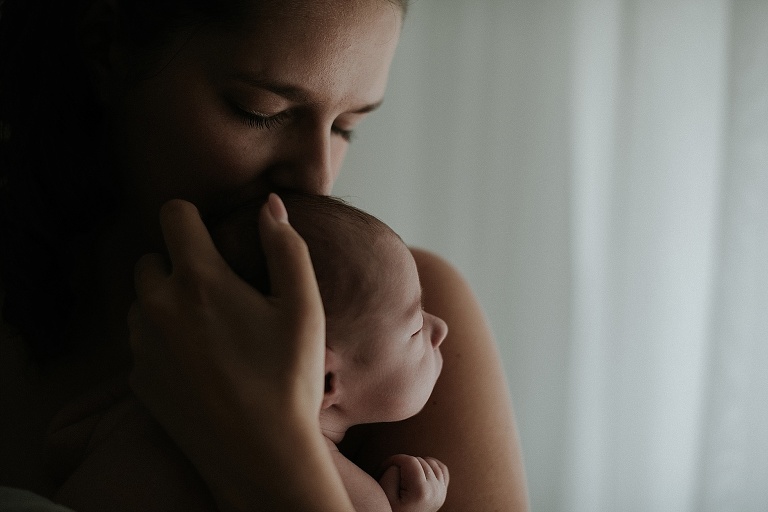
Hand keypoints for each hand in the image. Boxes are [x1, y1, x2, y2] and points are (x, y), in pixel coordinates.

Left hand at [128, 194, 327, 508]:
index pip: (172, 214)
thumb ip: (286, 247)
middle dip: (178, 264)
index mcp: (199, 281)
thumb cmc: (288, 378)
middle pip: (150, 258)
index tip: (212, 235)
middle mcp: (158, 307)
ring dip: (166, 302)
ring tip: (208, 329)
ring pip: (142, 300)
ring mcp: (142, 345)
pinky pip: (140, 340)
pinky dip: (161, 339)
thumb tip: (269, 205)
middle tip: (218, 291)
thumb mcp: (304, 307)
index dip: (193, 217)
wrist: (259, 455)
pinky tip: (197, 362)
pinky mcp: (136, 379)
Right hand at [378, 455, 448, 511]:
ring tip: (404, 473)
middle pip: (419, 461)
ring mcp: (441, 491)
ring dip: (416, 464)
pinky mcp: (443, 491)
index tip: (385, 467)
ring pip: (430, 463)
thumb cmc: (393, 510)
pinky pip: (442, 469)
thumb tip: (400, 464)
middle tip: (391, 472)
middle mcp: (435, 490)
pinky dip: (432, 465)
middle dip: (403, 463)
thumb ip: (391, 475)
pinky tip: (421, 470)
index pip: (410, 461)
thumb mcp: (386, 495)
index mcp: (421, 491)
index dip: (395, 459)